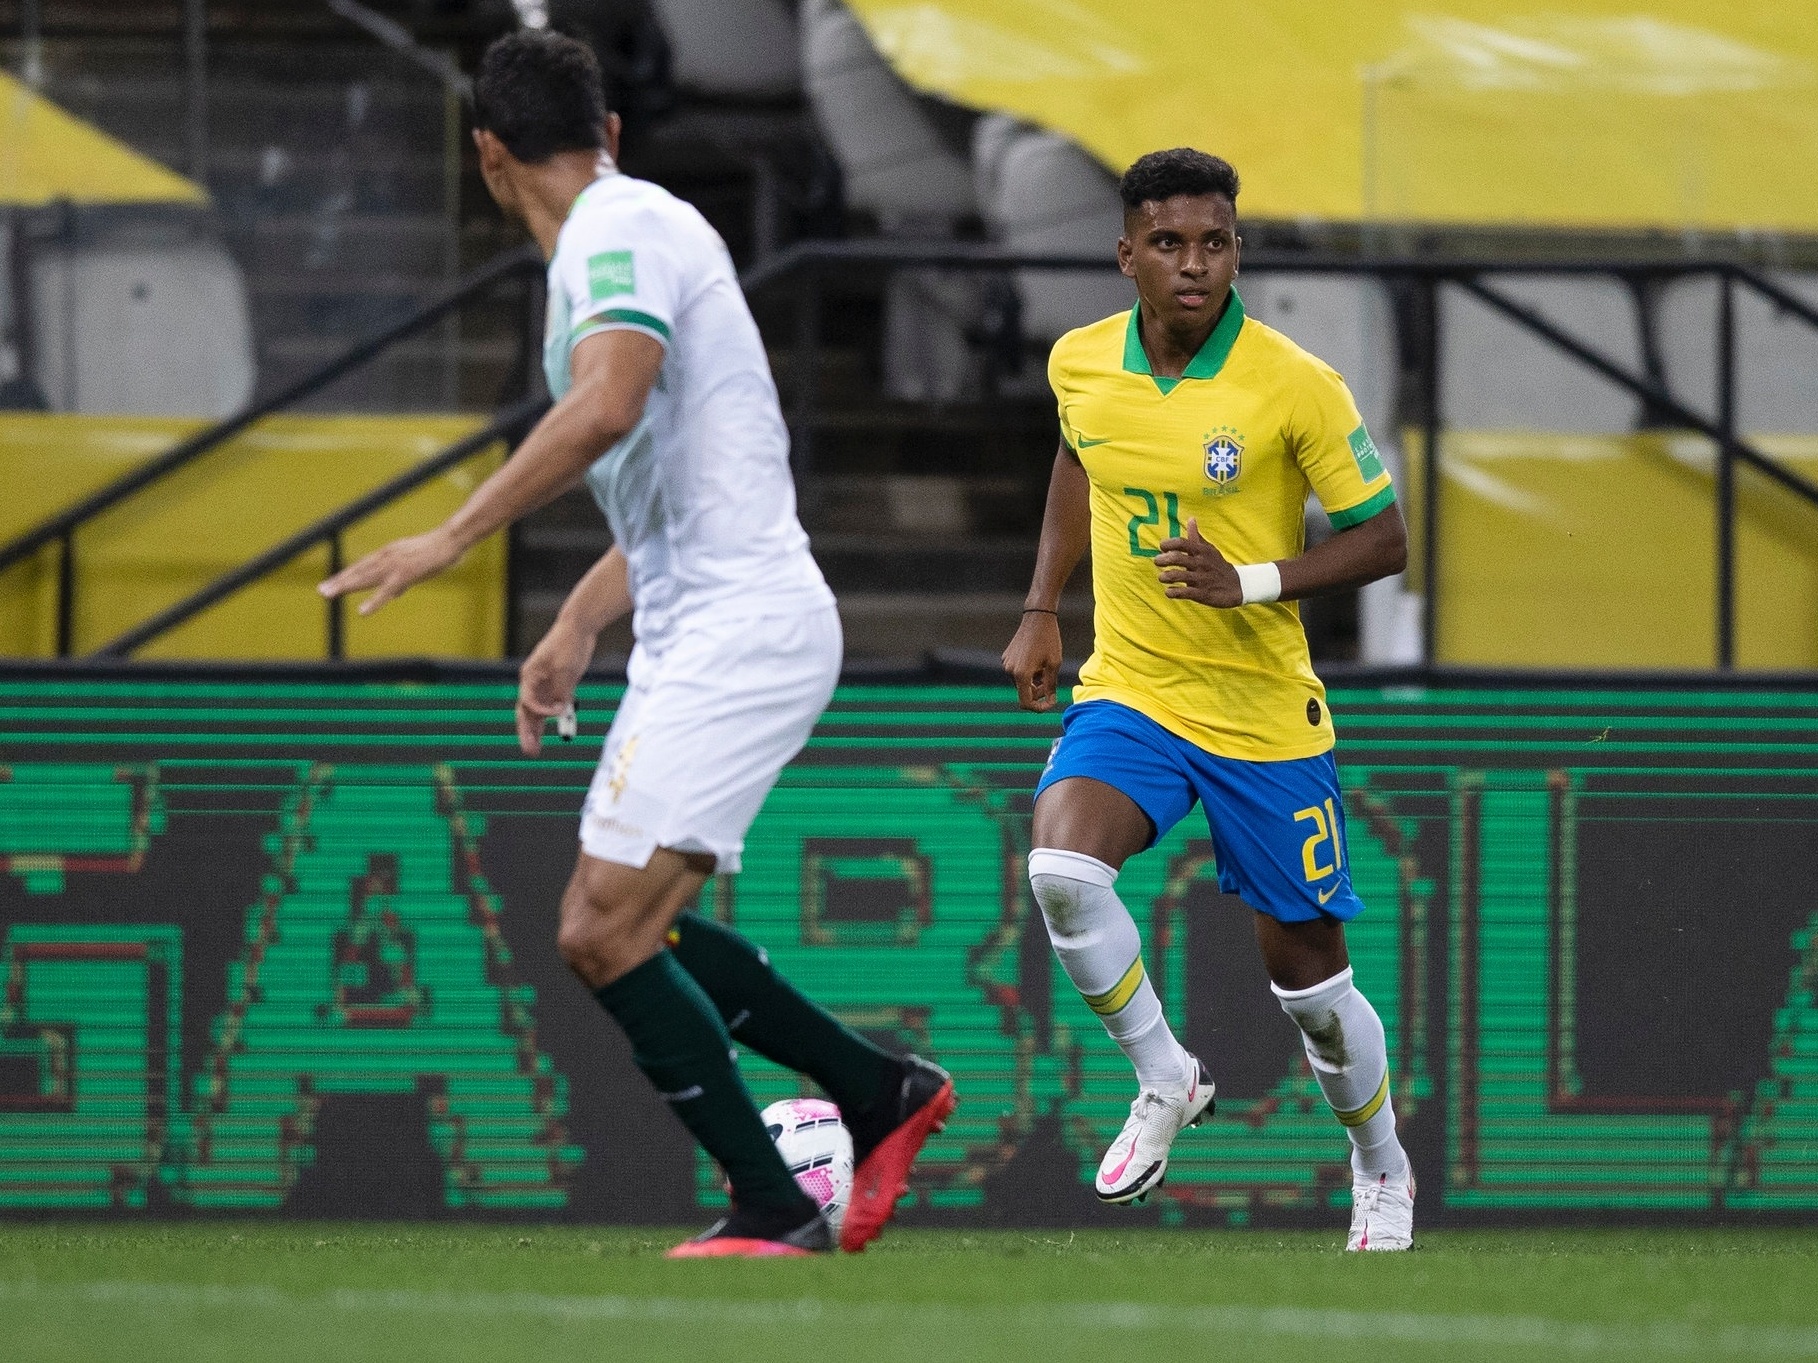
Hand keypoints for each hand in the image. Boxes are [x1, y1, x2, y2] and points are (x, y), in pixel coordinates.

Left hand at [317, 527, 462, 615]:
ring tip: (328, 594)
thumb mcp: (416, 565)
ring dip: (345, 586)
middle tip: (321, 591)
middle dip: (339, 582)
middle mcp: (386, 557)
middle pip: (359, 571)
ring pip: (365, 578)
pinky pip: (386, 591)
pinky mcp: (405, 575)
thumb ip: (402, 581)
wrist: (450, 541)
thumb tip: (393, 594)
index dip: (346, 576)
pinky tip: (362, 612)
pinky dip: (373, 602)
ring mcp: (394, 566)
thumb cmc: (437, 552)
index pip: (362, 566)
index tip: (331, 583)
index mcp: (388, 554)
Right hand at [516, 616, 596, 755]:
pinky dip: (549, 721)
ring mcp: (545, 686)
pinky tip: (547, 736)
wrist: (578, 628)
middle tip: (529, 752)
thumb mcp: (566, 668)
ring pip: (536, 713)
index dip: (541, 710)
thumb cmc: (568, 644)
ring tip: (534, 751)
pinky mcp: (557, 686)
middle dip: (527, 732)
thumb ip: (562, 690)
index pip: (528, 701)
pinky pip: (550, 708)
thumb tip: (560, 710)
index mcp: (529, 676)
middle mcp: (534, 683)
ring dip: (535, 731)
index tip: (558, 711)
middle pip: (527, 712)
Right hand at [1002, 610, 1063, 711]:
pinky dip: (1028, 673)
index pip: (1026, 702)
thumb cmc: (1049, 640)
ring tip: (1045, 668)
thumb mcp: (1054, 664)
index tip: (1050, 704)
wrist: (1037, 618)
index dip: (1038, 708)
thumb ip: (1051, 685)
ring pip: (1021, 683)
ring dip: (1033, 682)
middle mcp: (1010, 671)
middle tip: (1051, 684)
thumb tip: (1050, 701)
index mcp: (1022, 674)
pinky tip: (1037, 660)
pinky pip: (1017, 672)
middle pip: (1024, 693)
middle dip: (1038, 692)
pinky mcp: (1006, 657)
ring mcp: (1006, 664)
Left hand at [1155, 518, 1241, 606]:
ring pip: (1177, 575)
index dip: (1168, 544)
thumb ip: (1196, 536)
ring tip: (1162, 577)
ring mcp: (1201, 579)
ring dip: (1165, 576)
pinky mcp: (1202, 594)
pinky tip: (1169, 591)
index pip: (1182, 543)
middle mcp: (1200, 563)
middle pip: (1176, 558)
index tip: (1162, 547)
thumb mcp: (1209, 549)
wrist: (1237, 586)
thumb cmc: (1217, 565)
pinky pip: (1184, 593)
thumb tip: (1191, 519)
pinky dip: (1173, 592)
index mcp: (1201, 551)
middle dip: (1162, 560)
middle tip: (1157, 562)